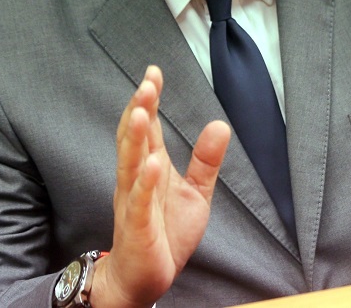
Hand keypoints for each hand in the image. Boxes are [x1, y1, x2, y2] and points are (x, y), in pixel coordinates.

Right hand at [91, 66, 230, 307]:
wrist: (143, 279)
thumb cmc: (165, 234)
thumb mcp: (195, 193)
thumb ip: (205, 160)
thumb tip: (220, 124)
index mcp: (148, 168)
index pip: (147, 128)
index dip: (149, 101)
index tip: (154, 72)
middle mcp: (135, 180)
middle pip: (134, 139)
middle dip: (140, 110)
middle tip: (147, 83)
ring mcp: (133, 202)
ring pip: (130, 165)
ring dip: (135, 138)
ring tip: (142, 111)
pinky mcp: (137, 227)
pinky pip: (139, 202)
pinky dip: (145, 183)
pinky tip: (153, 163)